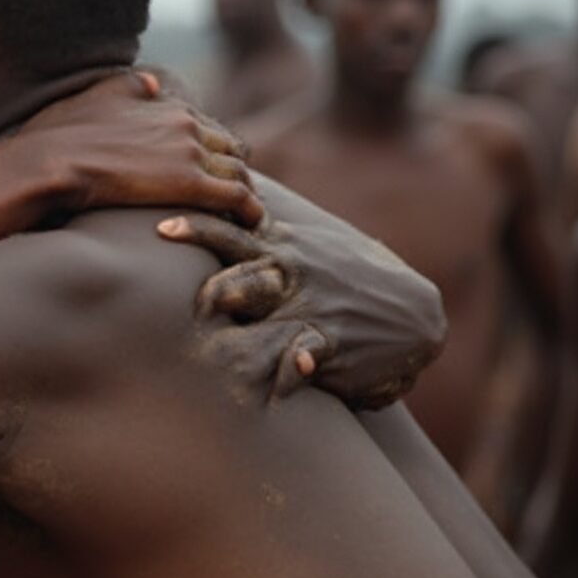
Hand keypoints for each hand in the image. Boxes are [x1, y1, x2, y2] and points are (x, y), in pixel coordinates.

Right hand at [13, 70, 262, 226]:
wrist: (50, 162)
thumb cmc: (59, 135)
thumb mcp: (95, 95)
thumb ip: (128, 86)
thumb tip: (153, 83)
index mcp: (167, 105)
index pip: (210, 127)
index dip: (214, 151)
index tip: (210, 172)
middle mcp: (186, 124)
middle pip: (232, 148)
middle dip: (233, 171)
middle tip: (231, 197)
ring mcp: (191, 153)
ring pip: (240, 172)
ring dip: (245, 193)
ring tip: (243, 215)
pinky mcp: (190, 184)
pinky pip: (239, 197)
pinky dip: (250, 210)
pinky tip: (251, 223)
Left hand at [158, 192, 445, 408]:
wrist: (415, 315)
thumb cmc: (345, 279)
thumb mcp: (305, 248)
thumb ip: (259, 235)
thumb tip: (214, 206)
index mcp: (279, 250)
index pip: (231, 231)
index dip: (197, 227)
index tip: (161, 226)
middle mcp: (290, 276)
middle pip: (243, 274)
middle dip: (215, 286)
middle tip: (190, 297)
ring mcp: (311, 309)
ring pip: (268, 311)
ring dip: (243, 315)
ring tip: (216, 320)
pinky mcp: (330, 344)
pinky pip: (308, 352)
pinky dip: (297, 365)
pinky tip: (292, 371)